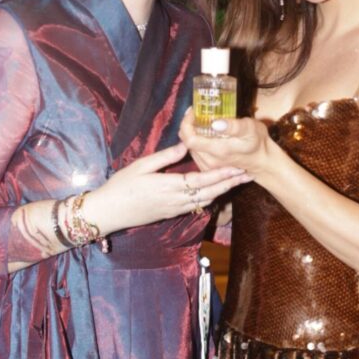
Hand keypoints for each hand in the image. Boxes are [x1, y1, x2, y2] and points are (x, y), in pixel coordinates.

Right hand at [88, 142, 251, 232]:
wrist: (109, 212)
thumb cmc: (121, 185)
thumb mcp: (140, 166)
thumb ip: (165, 156)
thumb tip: (186, 144)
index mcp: (170, 186)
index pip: (203, 180)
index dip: (222, 174)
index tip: (238, 167)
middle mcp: (177, 200)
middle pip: (210, 192)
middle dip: (230, 183)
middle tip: (249, 174)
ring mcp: (175, 209)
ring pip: (206, 201)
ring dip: (223, 191)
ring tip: (236, 182)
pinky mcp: (171, 213)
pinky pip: (197, 206)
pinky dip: (210, 198)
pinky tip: (216, 191)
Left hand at [179, 107, 274, 174]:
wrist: (263, 162)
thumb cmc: (257, 143)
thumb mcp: (250, 129)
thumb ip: (233, 126)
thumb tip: (215, 123)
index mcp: (217, 151)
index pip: (189, 139)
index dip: (186, 123)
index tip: (193, 111)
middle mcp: (209, 161)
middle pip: (186, 142)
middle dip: (188, 125)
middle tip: (196, 112)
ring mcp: (207, 166)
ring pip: (189, 147)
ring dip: (192, 133)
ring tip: (200, 120)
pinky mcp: (208, 168)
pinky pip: (195, 152)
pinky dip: (196, 141)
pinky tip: (204, 133)